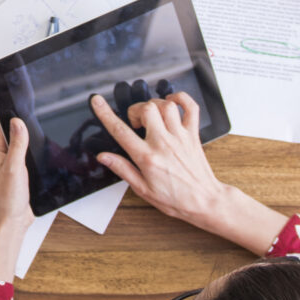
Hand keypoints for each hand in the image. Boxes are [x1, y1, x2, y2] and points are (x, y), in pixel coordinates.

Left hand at [0, 117, 34, 280]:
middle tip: (43, 120)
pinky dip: (37, 151)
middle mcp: (2, 152)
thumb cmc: (7, 199)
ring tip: (45, 137)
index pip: (6, 121)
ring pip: (25, 141)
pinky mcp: (21, 168)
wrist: (13, 220)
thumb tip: (17, 121)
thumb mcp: (14, 168)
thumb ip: (17, 144)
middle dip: (29, 126)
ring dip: (34, 140)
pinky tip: (45, 153)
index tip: (30, 105)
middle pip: (17, 129)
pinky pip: (30, 153)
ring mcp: (12, 160)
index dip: (18, 114)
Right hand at [89, 92, 227, 227]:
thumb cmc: (175, 198)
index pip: (121, 131)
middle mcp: (164, 143)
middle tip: (135, 123)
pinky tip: (172, 102)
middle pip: (146, 110)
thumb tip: (104, 157)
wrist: (203, 201)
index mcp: (147, 158)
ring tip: (152, 117)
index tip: (97, 102)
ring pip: (166, 105)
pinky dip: (181, 98)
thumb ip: (122, 169)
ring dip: (154, 105)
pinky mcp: (193, 134)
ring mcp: (180, 136)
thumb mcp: (142, 189)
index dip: (105, 114)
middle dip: (135, 110)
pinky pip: (190, 107)